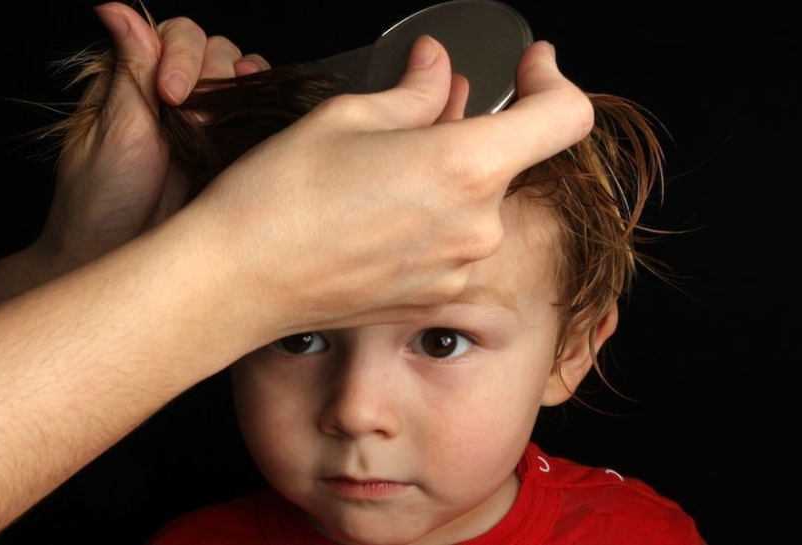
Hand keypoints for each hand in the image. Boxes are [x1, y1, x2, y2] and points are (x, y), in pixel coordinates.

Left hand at [33, 2, 268, 274]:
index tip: (170, 94)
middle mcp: (170, 95)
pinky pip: (255, 116)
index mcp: (132, 81)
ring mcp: (202, 122)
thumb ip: (130, 69)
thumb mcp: (113, 131)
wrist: (115, 259)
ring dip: (237, 89)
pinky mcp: (228, 151)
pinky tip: (256, 117)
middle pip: (212, 50)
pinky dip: (261, 109)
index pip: (171, 36)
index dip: (181, 55)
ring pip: (238, 78)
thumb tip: (116, 6)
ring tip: (218, 124)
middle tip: (193, 119)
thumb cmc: (97, 202)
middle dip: (210, 75)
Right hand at [176, 37, 592, 339]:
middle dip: (470, 133)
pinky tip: (373, 215)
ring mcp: (458, 270)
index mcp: (466, 166)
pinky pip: (453, 245)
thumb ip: (414, 92)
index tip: (527, 68)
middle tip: (414, 118)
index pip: (565, 117)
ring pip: (477, 204)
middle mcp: (477, 226)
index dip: (552, 80)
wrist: (237, 283)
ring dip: (447, 178)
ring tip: (380, 172)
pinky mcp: (434, 299)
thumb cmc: (279, 195)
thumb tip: (439, 67)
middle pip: (508, 161)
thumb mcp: (346, 117)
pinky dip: (430, 220)